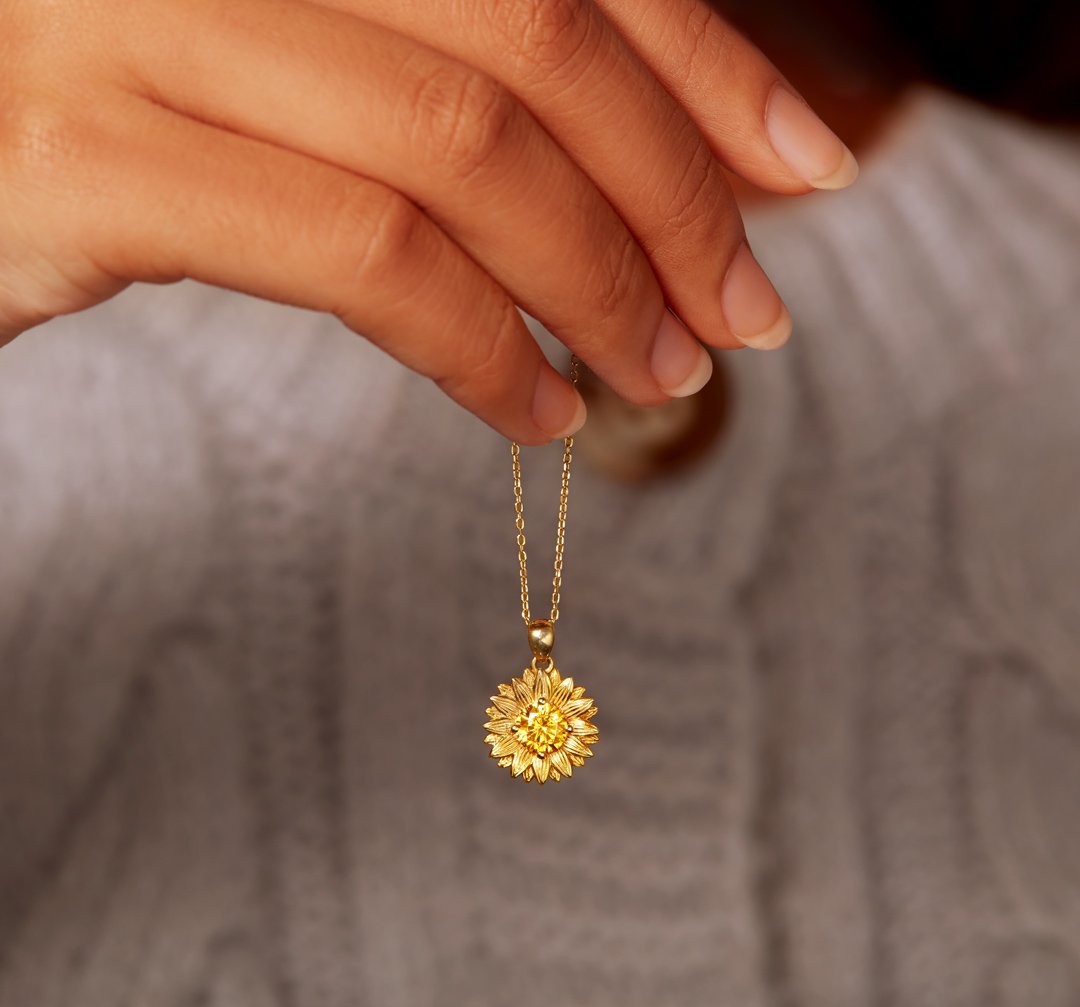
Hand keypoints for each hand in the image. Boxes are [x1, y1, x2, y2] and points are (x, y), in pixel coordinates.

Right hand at [0, 0, 855, 441]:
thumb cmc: (131, 120)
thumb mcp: (309, 71)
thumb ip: (456, 83)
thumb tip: (645, 166)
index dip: (710, 61)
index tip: (805, 168)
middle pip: (531, 42)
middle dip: (671, 194)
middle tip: (742, 314)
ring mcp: (138, 14)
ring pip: (457, 146)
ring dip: (595, 283)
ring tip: (654, 377)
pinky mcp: (87, 156)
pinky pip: (356, 253)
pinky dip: (476, 346)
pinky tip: (533, 411)